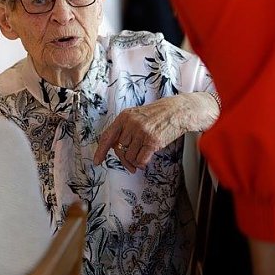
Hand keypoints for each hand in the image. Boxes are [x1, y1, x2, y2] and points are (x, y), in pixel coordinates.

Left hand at [93, 92, 218, 172]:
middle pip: (119, 150)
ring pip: (129, 157)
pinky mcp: (152, 141)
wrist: (177, 111)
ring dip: (135, 161)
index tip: (97, 161)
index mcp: (124, 117)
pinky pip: (140, 160)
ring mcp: (142, 132)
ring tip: (143, 154)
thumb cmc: (157, 115)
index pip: (107, 136)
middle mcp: (131, 124)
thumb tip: (114, 148)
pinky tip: (147, 157)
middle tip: (131, 161)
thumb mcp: (136, 116)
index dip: (100, 150)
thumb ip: (124, 129)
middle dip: (124, 158)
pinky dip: (142, 163)